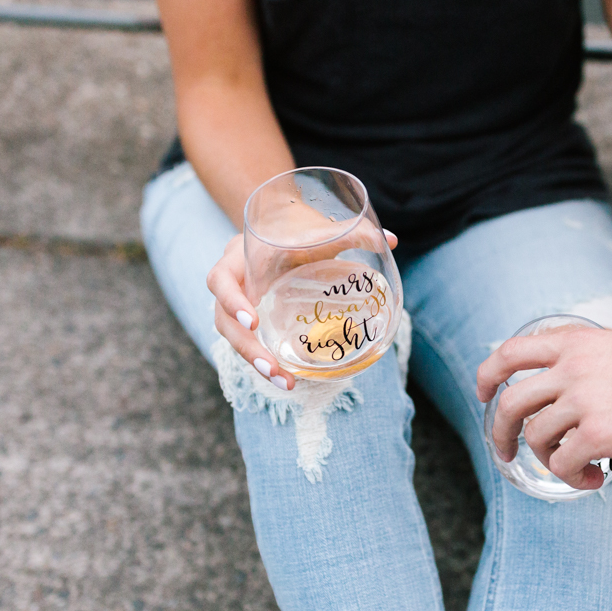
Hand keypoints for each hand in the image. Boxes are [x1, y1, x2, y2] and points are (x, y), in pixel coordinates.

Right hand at [210, 227, 397, 391]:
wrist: (279, 228)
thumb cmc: (297, 227)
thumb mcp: (319, 230)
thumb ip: (352, 232)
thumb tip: (392, 240)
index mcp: (238, 256)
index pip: (220, 279)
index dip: (231, 300)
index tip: (251, 321)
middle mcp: (231, 282)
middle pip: (223, 320)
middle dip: (246, 347)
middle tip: (272, 368)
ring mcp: (236, 304)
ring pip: (233, 338)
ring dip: (255, 361)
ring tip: (285, 383)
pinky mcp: (248, 320)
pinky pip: (249, 343)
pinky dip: (265, 361)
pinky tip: (287, 379)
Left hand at [476, 328, 611, 489]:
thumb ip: (595, 360)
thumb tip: (582, 382)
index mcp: (577, 342)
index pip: (511, 352)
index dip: (488, 376)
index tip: (485, 394)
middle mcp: (572, 367)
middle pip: (510, 402)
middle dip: (500, 432)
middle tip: (506, 451)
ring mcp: (583, 400)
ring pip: (537, 438)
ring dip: (550, 460)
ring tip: (578, 469)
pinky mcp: (599, 434)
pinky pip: (565, 464)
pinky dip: (574, 478)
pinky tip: (595, 478)